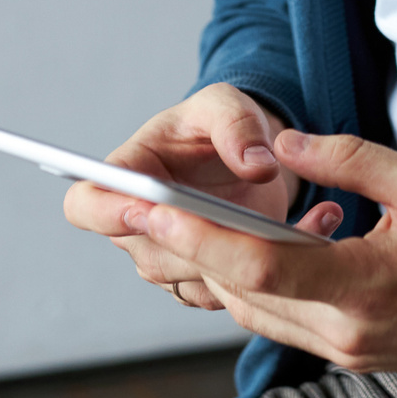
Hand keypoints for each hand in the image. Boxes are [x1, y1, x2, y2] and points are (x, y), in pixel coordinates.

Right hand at [63, 85, 339, 309]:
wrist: (252, 156)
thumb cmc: (223, 124)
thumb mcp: (228, 105)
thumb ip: (238, 125)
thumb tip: (255, 163)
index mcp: (128, 174)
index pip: (88, 204)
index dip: (106, 212)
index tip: (145, 209)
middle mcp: (139, 225)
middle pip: (145, 252)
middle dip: (192, 242)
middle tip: (241, 222)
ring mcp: (170, 258)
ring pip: (190, 278)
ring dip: (240, 258)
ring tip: (293, 222)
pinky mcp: (206, 281)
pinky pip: (228, 292)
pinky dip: (268, 273)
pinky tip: (308, 236)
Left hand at [130, 130, 396, 385]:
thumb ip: (348, 158)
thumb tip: (286, 140)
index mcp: (363, 289)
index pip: (257, 266)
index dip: (195, 235)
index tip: (148, 207)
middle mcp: (345, 333)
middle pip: (239, 291)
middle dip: (182, 247)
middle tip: (132, 205)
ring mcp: (347, 351)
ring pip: (253, 310)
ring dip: (213, 267)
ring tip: (169, 220)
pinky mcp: (351, 353)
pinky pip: (280, 319)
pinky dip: (252, 284)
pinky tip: (244, 247)